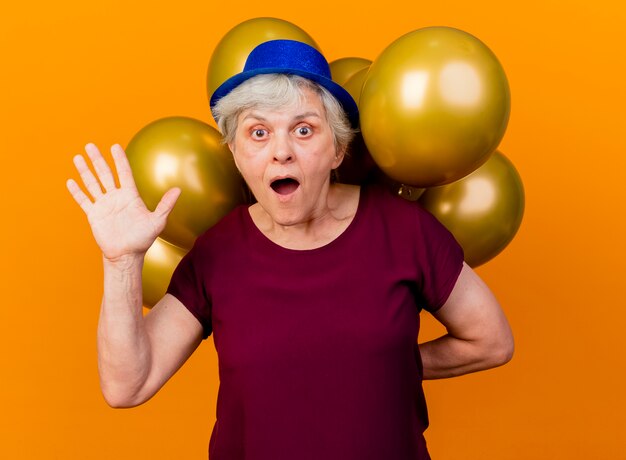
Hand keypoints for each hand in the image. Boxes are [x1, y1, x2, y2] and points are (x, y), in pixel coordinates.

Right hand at [67, 143, 180, 261]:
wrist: (126, 255)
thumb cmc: (143, 239)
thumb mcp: (157, 221)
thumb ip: (165, 205)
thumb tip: (178, 190)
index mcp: (130, 196)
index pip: (124, 173)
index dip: (119, 160)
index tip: (115, 146)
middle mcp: (115, 197)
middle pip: (105, 174)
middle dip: (98, 159)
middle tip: (90, 145)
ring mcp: (104, 205)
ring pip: (92, 183)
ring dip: (85, 171)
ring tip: (78, 157)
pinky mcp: (94, 215)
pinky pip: (84, 200)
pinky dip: (77, 192)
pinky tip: (70, 181)